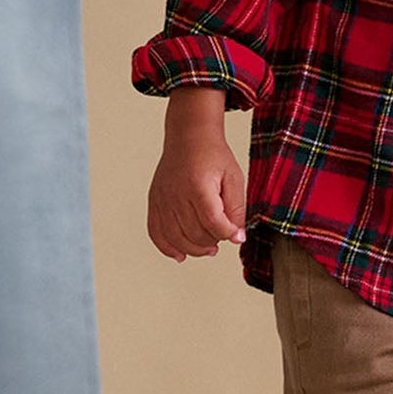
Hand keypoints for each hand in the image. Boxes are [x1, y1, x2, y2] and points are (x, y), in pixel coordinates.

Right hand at [147, 88, 247, 259]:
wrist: (189, 138)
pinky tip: (180, 255)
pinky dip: (167, 248)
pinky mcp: (154, 202)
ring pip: (176, 238)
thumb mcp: (234, 179)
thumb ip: (237, 208)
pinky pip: (155, 232)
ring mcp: (162, 200)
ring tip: (209, 248)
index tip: (238, 235)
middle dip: (214, 241)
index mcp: (198, 187)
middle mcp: (176, 195)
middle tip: (224, 236)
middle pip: (194, 233)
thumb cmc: (213, 156)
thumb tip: (237, 236)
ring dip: (195, 249)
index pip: (213, 222)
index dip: (228, 234)